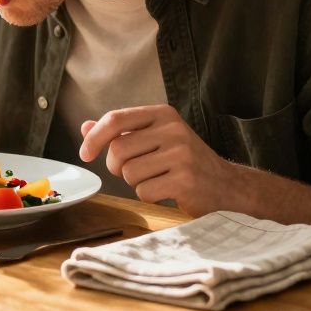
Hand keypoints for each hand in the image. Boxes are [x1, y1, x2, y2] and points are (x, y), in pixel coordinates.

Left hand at [78, 104, 237, 216]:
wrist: (226, 185)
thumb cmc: (184, 161)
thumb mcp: (155, 138)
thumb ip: (121, 132)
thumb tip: (85, 127)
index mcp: (163, 114)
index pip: (116, 119)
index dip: (94, 138)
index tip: (84, 154)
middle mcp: (173, 129)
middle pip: (117, 150)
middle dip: (117, 167)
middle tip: (136, 171)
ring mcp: (181, 154)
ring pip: (129, 173)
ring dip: (135, 183)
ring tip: (158, 179)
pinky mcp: (185, 180)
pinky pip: (144, 192)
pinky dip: (149, 196)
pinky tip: (167, 191)